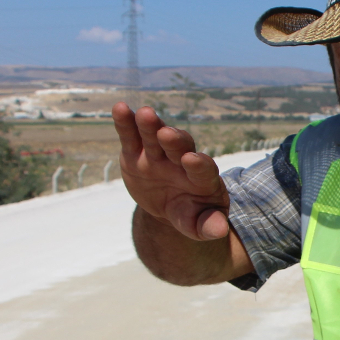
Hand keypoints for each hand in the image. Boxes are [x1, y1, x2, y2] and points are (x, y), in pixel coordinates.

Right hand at [112, 101, 229, 240]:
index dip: (198, 164)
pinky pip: (131, 136)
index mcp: (202, 178)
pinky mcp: (136, 153)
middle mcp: (181, 160)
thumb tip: (219, 230)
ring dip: (150, 125)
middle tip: (167, 134)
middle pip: (180, 147)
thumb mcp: (198, 224)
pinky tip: (119, 108)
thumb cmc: (191, 214)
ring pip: (155, 136)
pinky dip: (125, 122)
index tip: (192, 160)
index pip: (203, 169)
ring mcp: (158, 154)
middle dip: (174, 140)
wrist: (170, 205)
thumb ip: (208, 225)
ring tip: (145, 114)